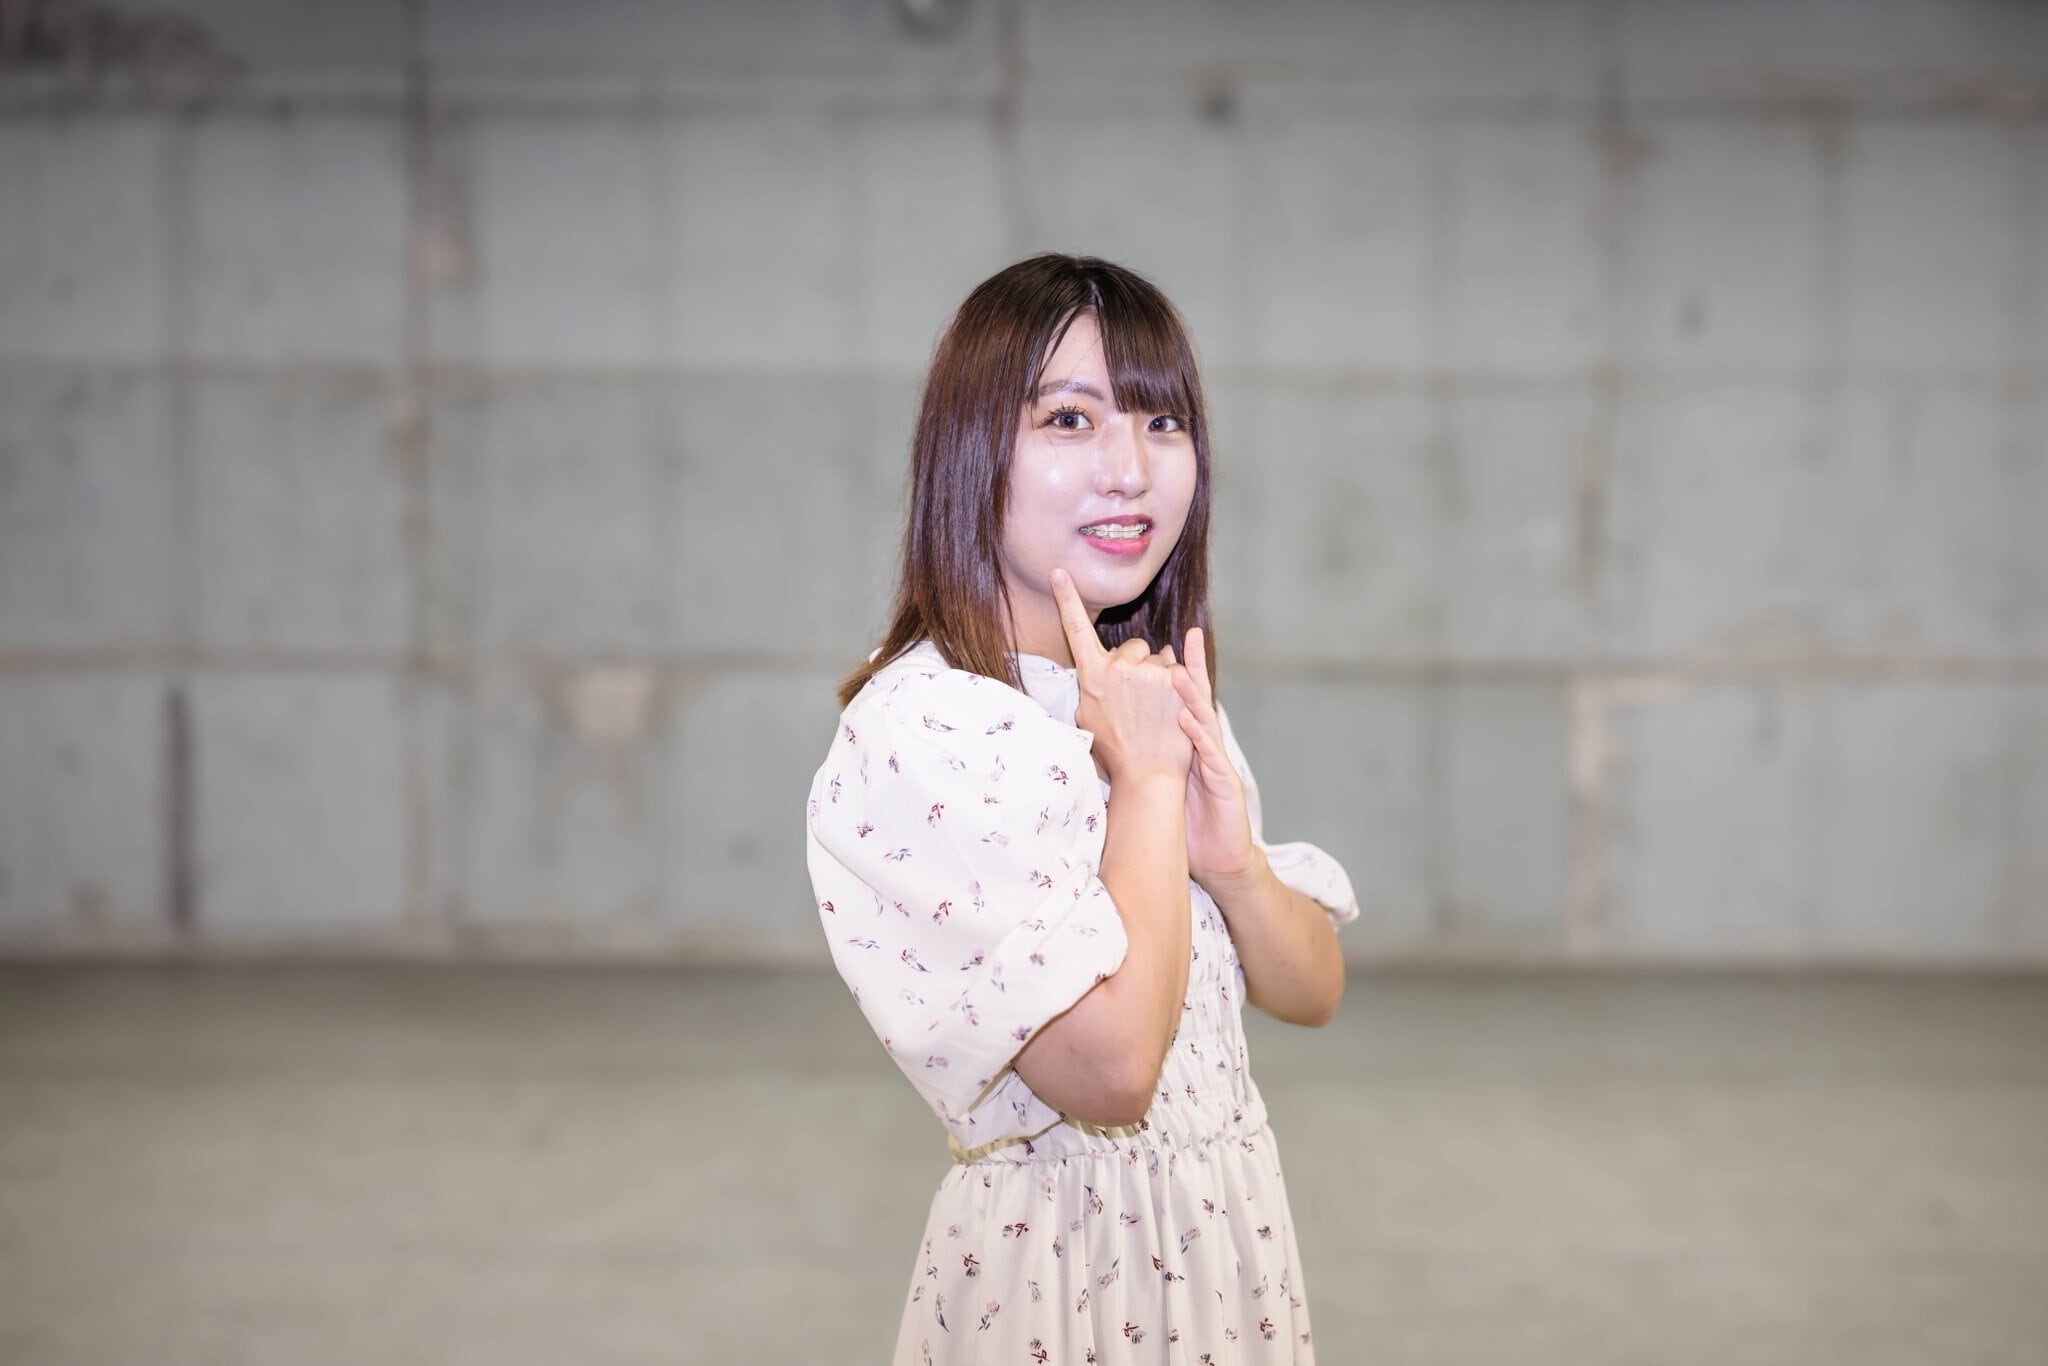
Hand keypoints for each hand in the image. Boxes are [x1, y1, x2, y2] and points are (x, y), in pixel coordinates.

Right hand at [1052, 569, 1192, 785]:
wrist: (1148, 774)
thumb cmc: (1115, 750)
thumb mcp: (1088, 716)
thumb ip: (1094, 685)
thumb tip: (1111, 664)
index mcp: (1091, 676)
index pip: (1075, 629)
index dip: (1066, 598)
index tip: (1059, 571)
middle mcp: (1117, 667)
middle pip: (1132, 647)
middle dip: (1135, 665)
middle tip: (1135, 701)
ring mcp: (1147, 671)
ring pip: (1156, 659)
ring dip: (1157, 677)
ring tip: (1153, 712)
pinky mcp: (1175, 678)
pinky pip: (1177, 668)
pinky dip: (1176, 685)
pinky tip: (1170, 710)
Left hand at [1170, 626, 1257, 888]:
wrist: (1218, 857)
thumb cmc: (1190, 819)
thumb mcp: (1169, 781)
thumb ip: (1156, 753)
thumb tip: (1124, 730)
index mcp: (1193, 744)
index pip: (1185, 702)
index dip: (1181, 671)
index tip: (1170, 642)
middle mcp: (1208, 747)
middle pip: (1201, 702)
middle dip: (1195, 668)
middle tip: (1187, 637)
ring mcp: (1218, 763)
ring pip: (1206, 723)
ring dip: (1192, 696)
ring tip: (1177, 671)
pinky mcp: (1225, 783)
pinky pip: (1211, 756)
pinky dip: (1199, 736)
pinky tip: (1187, 719)